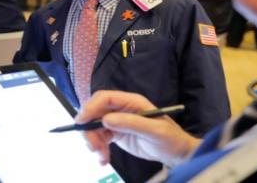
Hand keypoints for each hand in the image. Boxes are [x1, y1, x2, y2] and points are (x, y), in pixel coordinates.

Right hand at [75, 90, 197, 166]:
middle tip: (93, 147)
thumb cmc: (169, 138)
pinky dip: (99, 149)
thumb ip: (131, 123)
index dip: (90, 107)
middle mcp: (122, 109)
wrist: (176, 152)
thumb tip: (107, 119)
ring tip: (102, 157)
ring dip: (94, 142)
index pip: (104, 98)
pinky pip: (100, 138)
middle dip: (90, 130)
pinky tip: (104, 159)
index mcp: (131, 101)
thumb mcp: (153, 130)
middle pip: (95, 112)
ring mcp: (118, 121)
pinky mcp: (117, 134)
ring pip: (95, 127)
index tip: (81, 122)